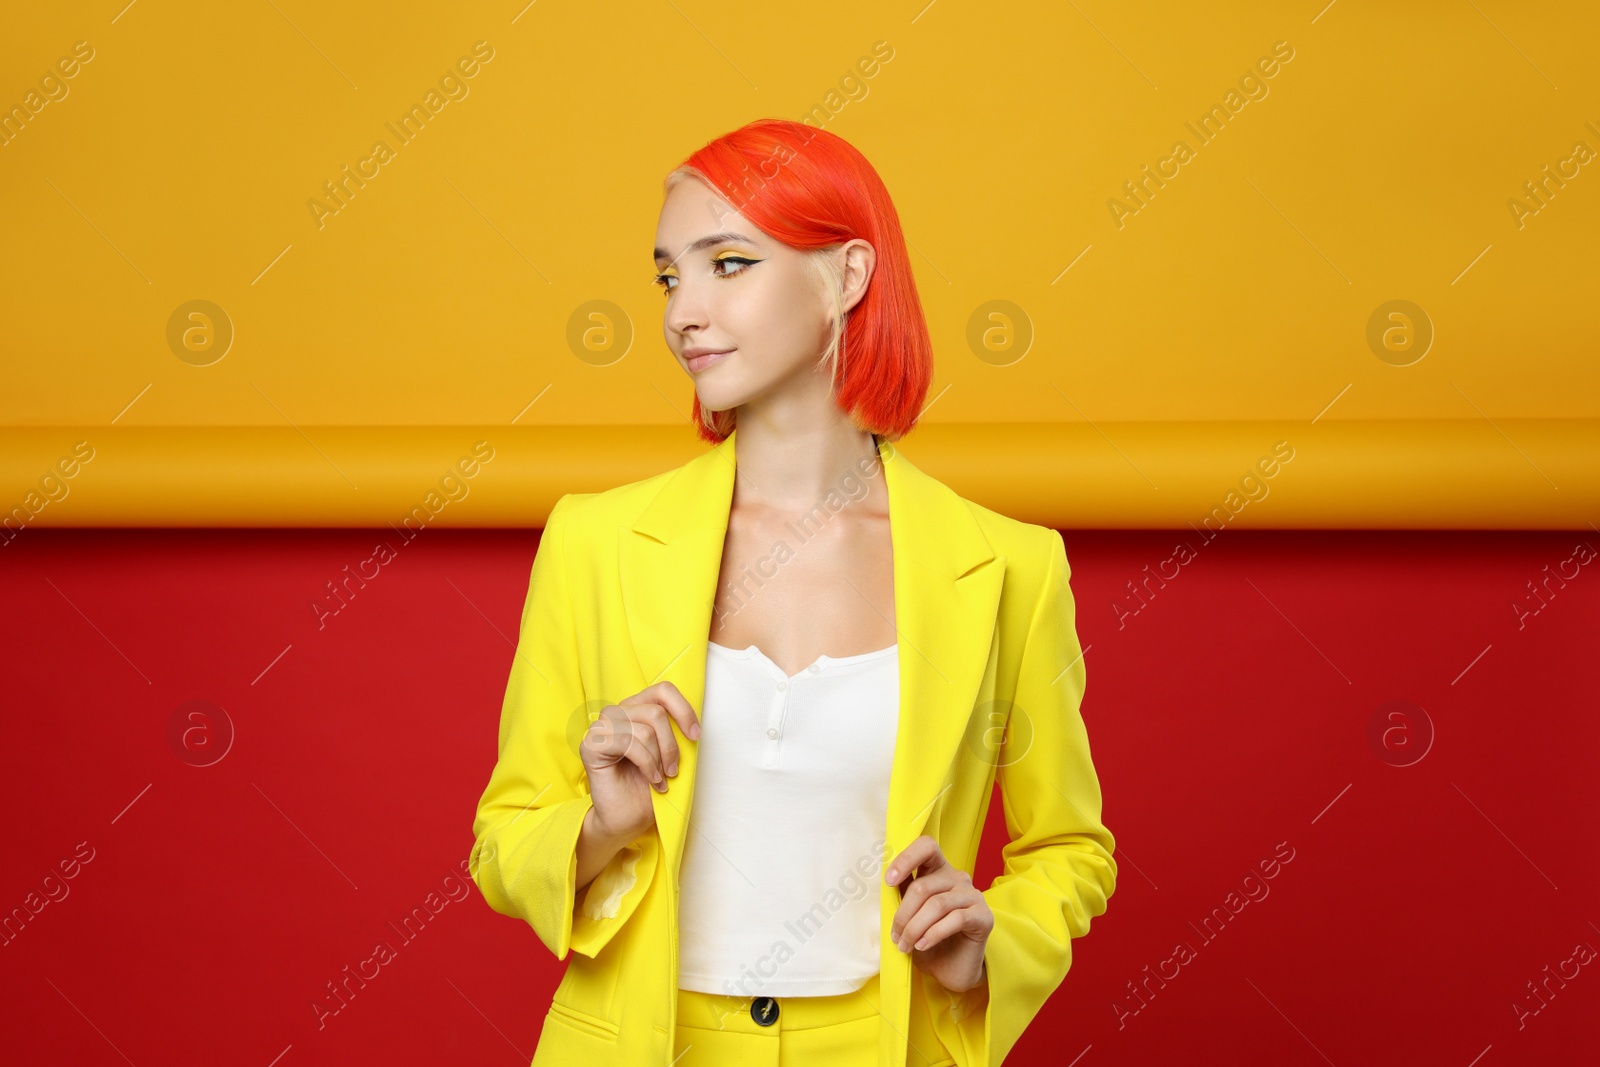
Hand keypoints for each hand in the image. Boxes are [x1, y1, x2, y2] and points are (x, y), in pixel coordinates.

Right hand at [579, 681, 701, 843]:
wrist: (626, 819)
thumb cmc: (646, 787)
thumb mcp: (668, 753)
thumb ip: (674, 731)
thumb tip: (693, 721)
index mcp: (634, 709)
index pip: (662, 690)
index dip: (683, 710)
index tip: (695, 736)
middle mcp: (616, 713)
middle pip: (656, 712)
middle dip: (671, 746)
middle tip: (673, 771)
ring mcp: (600, 727)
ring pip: (645, 729)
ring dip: (659, 759)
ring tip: (660, 779)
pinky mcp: (591, 744)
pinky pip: (629, 743)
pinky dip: (647, 764)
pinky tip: (650, 779)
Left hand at [886, 835, 992, 993]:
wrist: (951, 970)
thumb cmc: (928, 940)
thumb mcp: (910, 915)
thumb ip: (902, 896)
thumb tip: (884, 885)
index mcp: (938, 870)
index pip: (926, 847)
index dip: (906, 859)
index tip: (889, 881)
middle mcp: (958, 878)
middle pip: (923, 886)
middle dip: (903, 915)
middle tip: (895, 937)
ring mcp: (973, 895)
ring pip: (936, 904)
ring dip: (915, 928)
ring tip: (905, 946)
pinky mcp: (984, 916)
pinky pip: (956, 919)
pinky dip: (933, 934)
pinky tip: (922, 946)